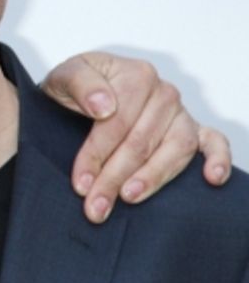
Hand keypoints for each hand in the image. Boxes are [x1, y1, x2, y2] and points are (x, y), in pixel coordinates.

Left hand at [41, 51, 231, 223]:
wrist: (84, 89)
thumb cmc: (77, 85)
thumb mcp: (66, 75)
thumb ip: (81, 84)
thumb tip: (103, 106)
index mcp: (136, 76)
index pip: (117, 123)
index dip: (97, 155)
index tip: (81, 183)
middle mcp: (163, 93)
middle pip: (141, 141)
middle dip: (115, 178)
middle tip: (96, 207)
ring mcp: (180, 113)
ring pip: (175, 149)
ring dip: (153, 178)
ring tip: (130, 197)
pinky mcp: (193, 130)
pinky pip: (213, 143)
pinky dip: (217, 159)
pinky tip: (211, 178)